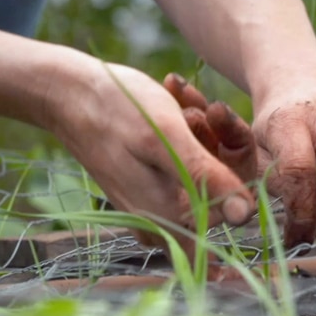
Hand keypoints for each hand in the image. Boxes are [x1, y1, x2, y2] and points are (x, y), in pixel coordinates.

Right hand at [45, 63, 255, 271]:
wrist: (69, 94)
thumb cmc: (116, 110)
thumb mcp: (166, 138)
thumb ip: (206, 179)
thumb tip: (245, 217)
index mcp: (170, 218)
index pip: (231, 211)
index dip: (237, 170)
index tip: (218, 126)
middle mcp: (164, 221)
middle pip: (220, 191)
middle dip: (217, 142)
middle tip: (198, 107)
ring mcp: (157, 204)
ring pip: (205, 172)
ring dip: (202, 131)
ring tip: (177, 99)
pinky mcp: (153, 185)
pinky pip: (185, 164)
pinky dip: (185, 132)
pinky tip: (171, 101)